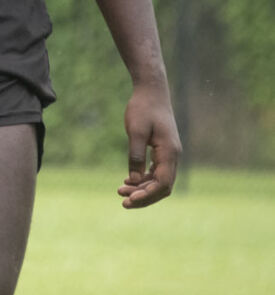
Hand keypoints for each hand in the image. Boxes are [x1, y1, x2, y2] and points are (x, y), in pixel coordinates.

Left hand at [118, 81, 180, 207]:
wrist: (151, 92)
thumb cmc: (143, 108)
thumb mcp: (136, 131)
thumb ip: (136, 155)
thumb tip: (133, 179)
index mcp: (170, 152)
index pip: (163, 183)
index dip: (147, 194)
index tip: (130, 200)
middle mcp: (173, 156)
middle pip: (163, 186)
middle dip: (144, 196)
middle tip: (123, 202)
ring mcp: (169, 154)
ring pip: (159, 180)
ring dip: (142, 188)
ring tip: (120, 192)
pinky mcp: (162, 150)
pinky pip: (156, 171)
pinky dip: (143, 179)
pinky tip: (128, 181)